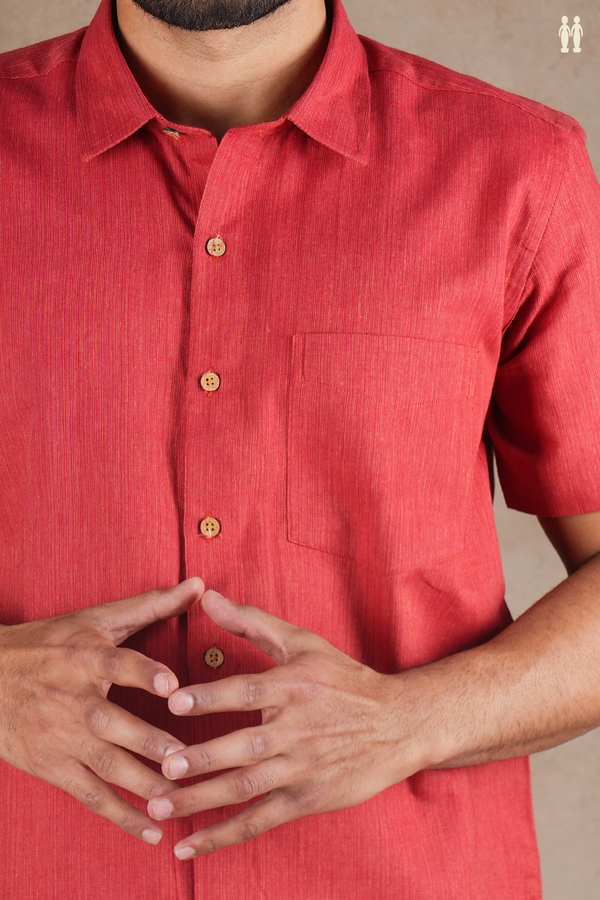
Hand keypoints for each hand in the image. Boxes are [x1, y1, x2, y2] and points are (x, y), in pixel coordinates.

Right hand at [0, 576, 203, 843]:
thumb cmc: (52, 643)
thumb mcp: (97, 619)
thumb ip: (153, 605)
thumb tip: (200, 585)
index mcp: (86, 657)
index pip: (118, 664)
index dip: (143, 673)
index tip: (171, 685)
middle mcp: (74, 698)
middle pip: (114, 723)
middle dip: (149, 743)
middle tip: (186, 759)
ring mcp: (62, 736)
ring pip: (106, 765)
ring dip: (143, 783)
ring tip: (179, 797)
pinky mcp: (53, 766)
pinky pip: (91, 795)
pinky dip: (121, 816)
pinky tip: (153, 829)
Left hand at [149, 590, 426, 859]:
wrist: (400, 724)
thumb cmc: (345, 679)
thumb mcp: (303, 643)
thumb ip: (251, 622)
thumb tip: (207, 596)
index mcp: (295, 687)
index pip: (248, 691)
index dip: (212, 696)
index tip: (174, 701)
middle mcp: (298, 729)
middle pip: (244, 747)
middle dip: (202, 759)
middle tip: (162, 766)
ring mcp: (302, 769)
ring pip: (246, 788)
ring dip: (201, 800)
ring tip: (160, 805)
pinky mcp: (307, 800)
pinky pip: (259, 821)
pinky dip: (223, 836)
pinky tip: (189, 845)